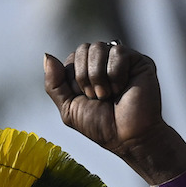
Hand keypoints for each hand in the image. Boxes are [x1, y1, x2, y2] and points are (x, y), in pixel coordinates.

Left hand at [43, 43, 185, 182]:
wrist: (127, 138)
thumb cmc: (101, 126)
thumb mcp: (68, 108)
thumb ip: (54, 84)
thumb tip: (47, 55)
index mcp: (87, 70)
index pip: (72, 58)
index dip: (74, 79)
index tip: (85, 98)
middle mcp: (104, 62)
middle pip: (84, 48)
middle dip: (85, 77)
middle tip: (97, 97)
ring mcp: (121, 60)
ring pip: (99, 48)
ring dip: (99, 77)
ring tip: (108, 94)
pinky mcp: (138, 60)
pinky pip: (118, 52)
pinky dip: (116, 75)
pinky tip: (123, 88)